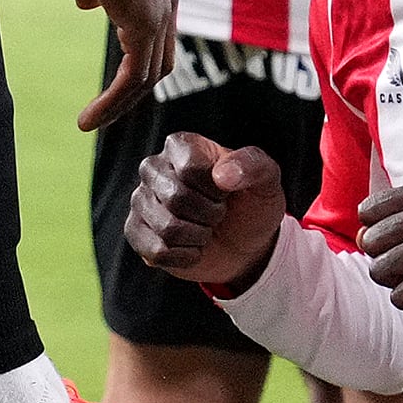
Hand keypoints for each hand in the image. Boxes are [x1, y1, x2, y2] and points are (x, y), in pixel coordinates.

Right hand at [58, 0, 177, 129]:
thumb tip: (87, 4)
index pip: (157, 32)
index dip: (139, 58)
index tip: (115, 81)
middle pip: (159, 60)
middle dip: (133, 91)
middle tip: (108, 112)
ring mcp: (160, 13)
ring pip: (147, 77)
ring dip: (118, 106)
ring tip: (89, 123)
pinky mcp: (144, 25)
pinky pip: (132, 79)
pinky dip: (111, 104)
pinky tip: (87, 120)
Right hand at [125, 131, 287, 290]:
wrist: (245, 245)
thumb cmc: (251, 205)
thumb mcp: (266, 181)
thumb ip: (253, 166)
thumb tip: (222, 176)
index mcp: (181, 145)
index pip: (190, 167)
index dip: (216, 189)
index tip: (227, 191)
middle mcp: (154, 168)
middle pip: (175, 197)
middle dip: (209, 214)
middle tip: (218, 213)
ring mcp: (141, 200)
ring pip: (166, 227)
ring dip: (198, 237)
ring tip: (205, 230)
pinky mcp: (136, 232)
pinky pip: (156, 251)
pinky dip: (184, 256)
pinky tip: (192, 248)